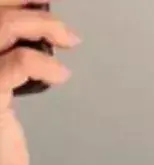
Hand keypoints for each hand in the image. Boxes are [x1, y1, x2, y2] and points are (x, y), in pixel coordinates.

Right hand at [0, 1, 78, 164]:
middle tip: (61, 20)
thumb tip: (36, 35)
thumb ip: (8, 60)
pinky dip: (45, 63)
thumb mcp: (0, 90)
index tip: (38, 0)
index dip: (10, 0)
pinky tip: (62, 74)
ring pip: (2, 28)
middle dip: (27, 5)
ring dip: (43, 27)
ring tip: (70, 40)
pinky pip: (18, 62)